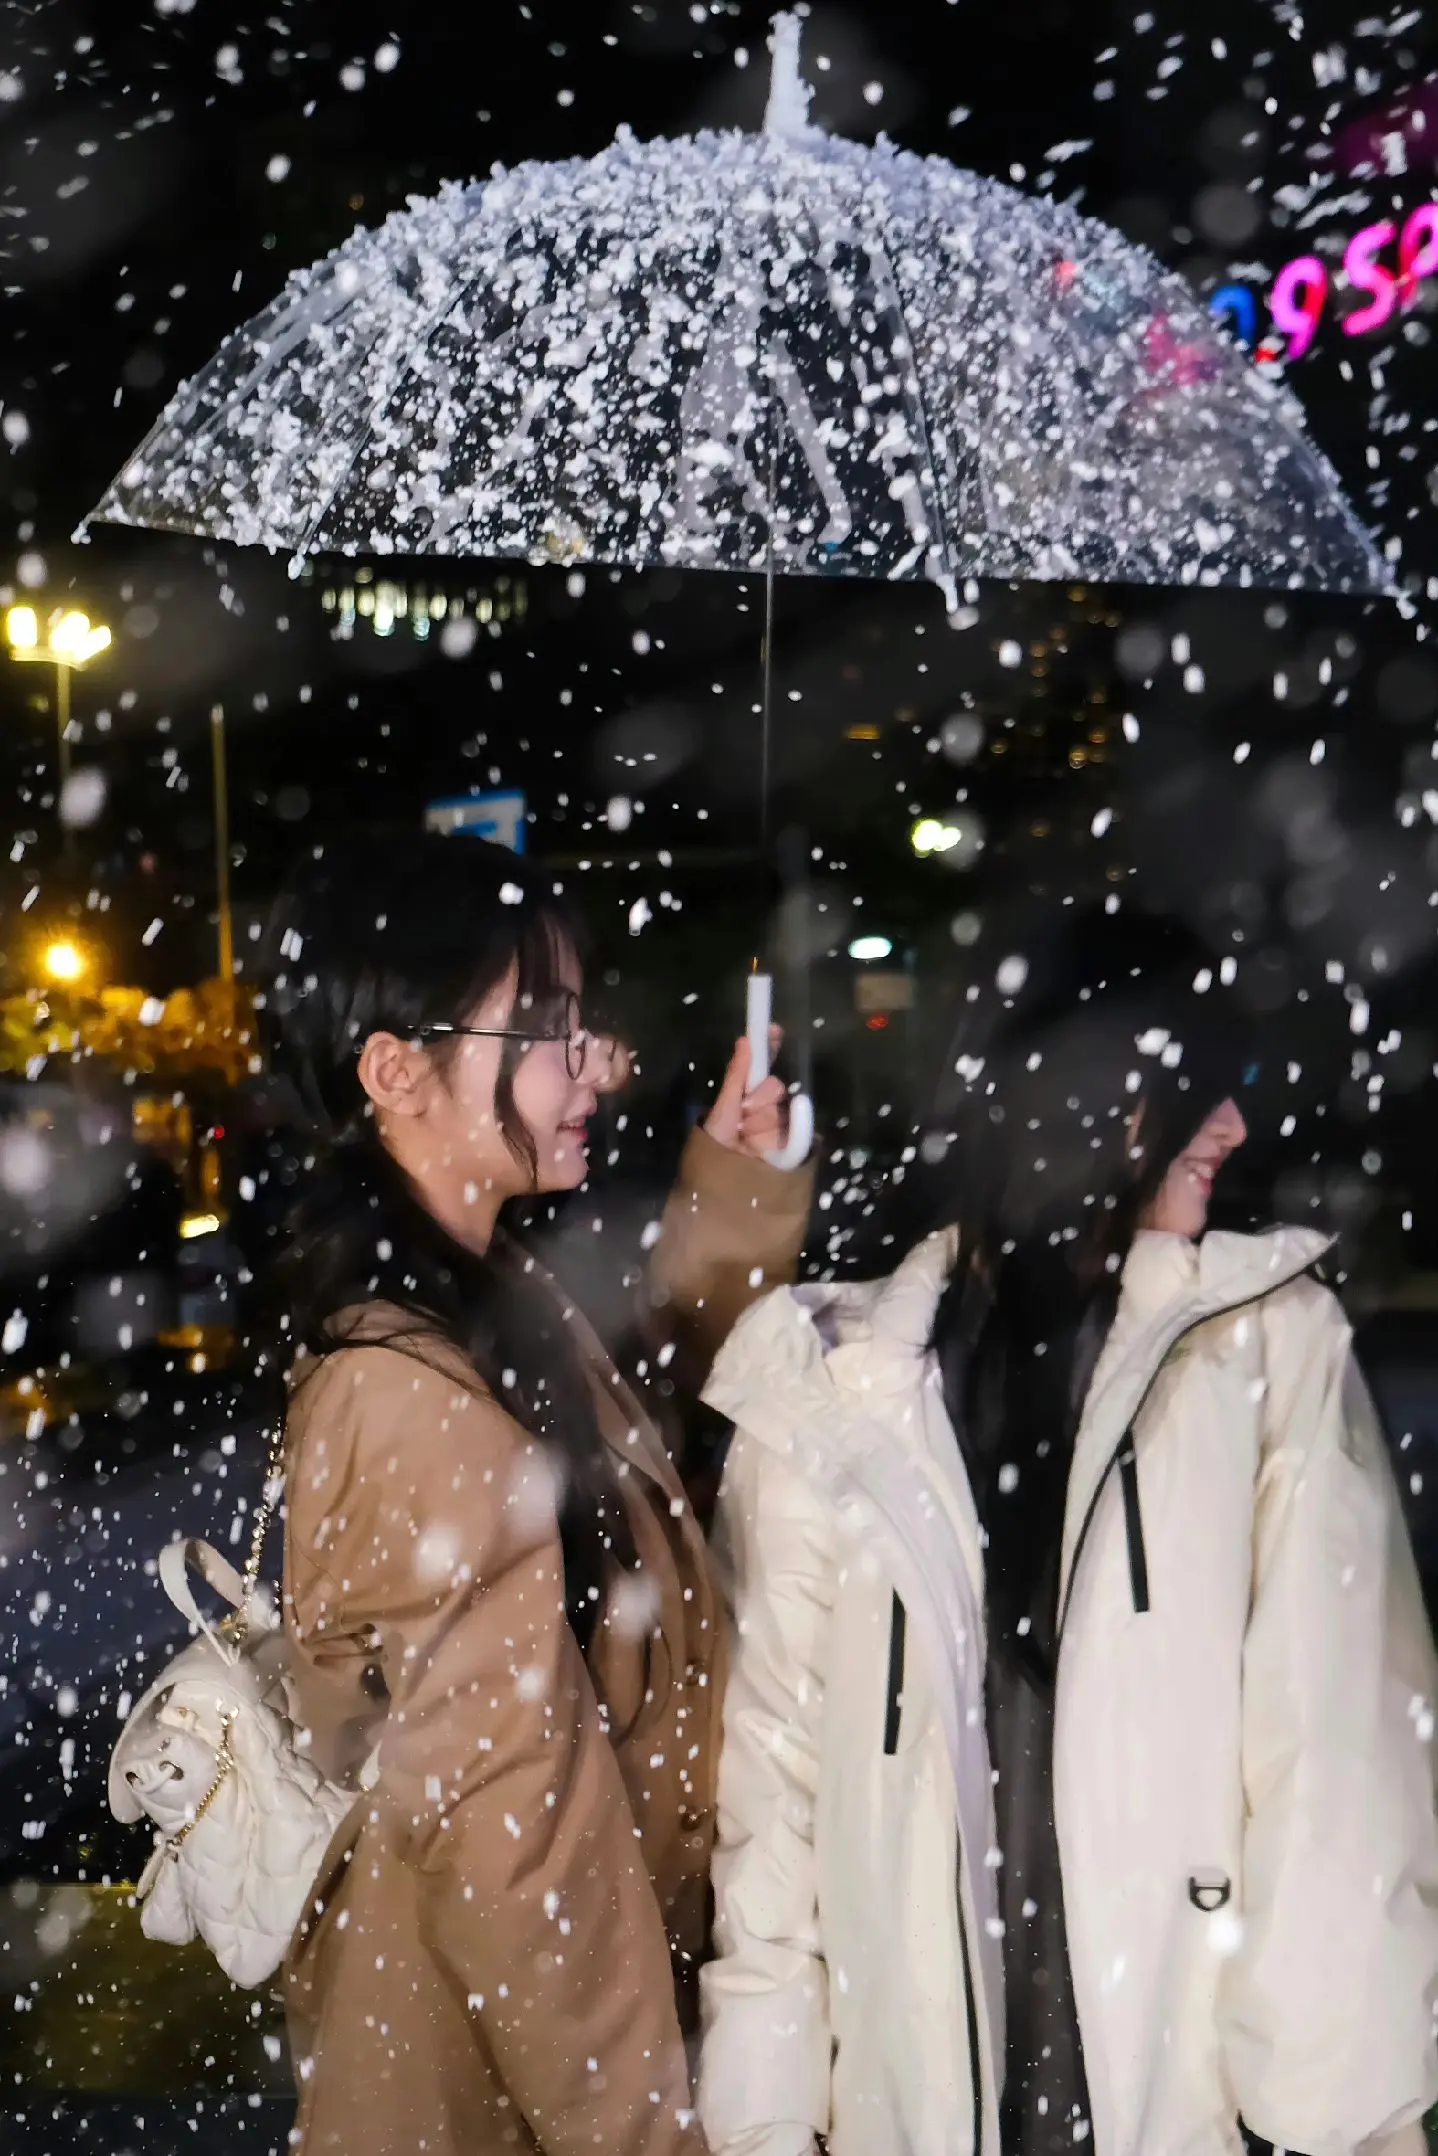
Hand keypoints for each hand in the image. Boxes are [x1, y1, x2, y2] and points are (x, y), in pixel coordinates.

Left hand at [703, 1030, 788, 1161]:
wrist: (723, 1173)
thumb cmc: (719, 1138)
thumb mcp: (724, 1106)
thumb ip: (737, 1075)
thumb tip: (745, 1039)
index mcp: (753, 1090)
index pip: (767, 1063)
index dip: (771, 1045)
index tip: (773, 1029)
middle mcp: (771, 1102)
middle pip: (776, 1088)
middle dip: (756, 1102)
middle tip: (741, 1116)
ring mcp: (782, 1122)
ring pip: (781, 1113)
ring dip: (758, 1128)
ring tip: (744, 1140)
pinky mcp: (792, 1143)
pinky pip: (791, 1133)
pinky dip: (770, 1141)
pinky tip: (758, 1149)